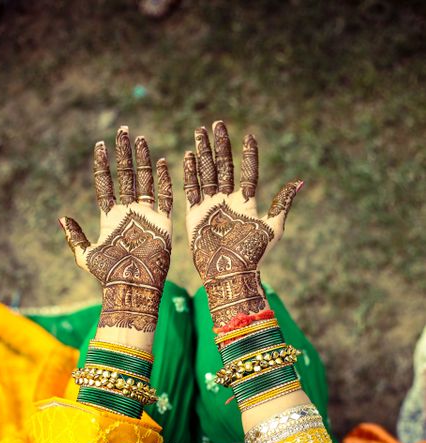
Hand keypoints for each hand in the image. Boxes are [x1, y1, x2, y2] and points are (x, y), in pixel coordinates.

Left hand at [60, 127, 171, 335]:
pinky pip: (165, 197)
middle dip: (123, 154)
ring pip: (145, 180)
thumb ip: (74, 236)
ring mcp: (146, 215)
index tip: (100, 145)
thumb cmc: (109, 274)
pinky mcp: (162, 222)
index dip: (102, 165)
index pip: (105, 184)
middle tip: (122, 130)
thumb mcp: (85, 255)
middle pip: (126, 176)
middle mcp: (128, 212)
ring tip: (139, 139)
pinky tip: (162, 161)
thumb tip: (62, 217)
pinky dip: (164, 180)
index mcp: (110, 217)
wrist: (134, 286)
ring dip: (142, 160)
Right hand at [184, 121, 301, 327]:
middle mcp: (228, 200)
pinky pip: (192, 189)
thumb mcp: (272, 228)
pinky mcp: (196, 214)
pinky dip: (190, 172)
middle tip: (217, 123)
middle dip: (220, 145)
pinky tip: (189, 155)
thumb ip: (282, 203)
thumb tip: (299, 181)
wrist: (228, 273)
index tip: (249, 135)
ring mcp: (211, 206)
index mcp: (246, 202)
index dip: (249, 154)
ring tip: (200, 131)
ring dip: (204, 152)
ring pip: (206, 172)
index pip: (248, 172)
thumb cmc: (252, 254)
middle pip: (224, 166)